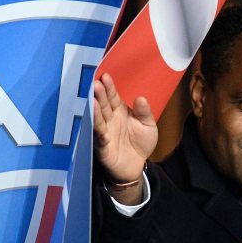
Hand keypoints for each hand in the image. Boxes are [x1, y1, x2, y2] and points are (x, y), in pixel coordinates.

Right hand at [93, 73, 157, 202]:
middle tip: (96, 84)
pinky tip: (101, 131)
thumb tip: (141, 98)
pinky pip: (100, 141)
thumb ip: (145, 113)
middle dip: (99, 95)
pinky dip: (100, 136)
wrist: (136, 166)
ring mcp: (104, 133)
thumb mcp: (149, 126)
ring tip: (93, 101)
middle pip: (103, 105)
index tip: (106, 76)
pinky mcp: (102, 148)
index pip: (113, 97)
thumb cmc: (141, 142)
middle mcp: (109, 120)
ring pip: (98, 120)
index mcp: (120, 111)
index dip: (109, 87)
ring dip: (95, 112)